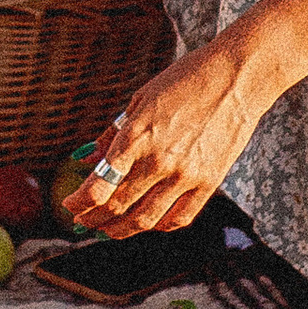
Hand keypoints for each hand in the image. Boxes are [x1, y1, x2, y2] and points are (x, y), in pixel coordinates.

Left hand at [68, 36, 269, 237]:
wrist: (236, 78)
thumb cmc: (185, 81)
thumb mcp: (140, 100)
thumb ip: (113, 134)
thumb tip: (87, 159)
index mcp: (137, 135)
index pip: (100, 185)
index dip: (80, 202)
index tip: (71, 206)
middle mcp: (159, 160)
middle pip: (118, 205)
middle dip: (95, 218)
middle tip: (85, 220)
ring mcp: (186, 175)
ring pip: (145, 219)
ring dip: (121, 230)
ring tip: (108, 230)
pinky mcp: (209, 183)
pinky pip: (179, 218)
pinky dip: (158, 226)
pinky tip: (147, 223)